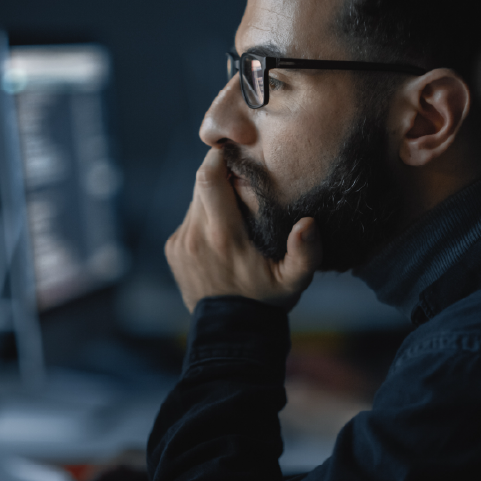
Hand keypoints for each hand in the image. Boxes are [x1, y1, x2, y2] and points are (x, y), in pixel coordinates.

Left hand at [165, 148, 321, 312]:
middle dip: (219, 176)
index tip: (235, 150)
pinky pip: (188, 220)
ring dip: (212, 199)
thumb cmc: (266, 301)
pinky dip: (203, 219)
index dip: (218, 157)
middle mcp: (195, 234)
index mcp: (223, 235)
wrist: (230, 330)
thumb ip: (305, 253)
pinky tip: (221, 236)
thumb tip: (308, 223)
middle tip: (242, 179)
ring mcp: (180, 242)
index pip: (208, 177)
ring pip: (194, 201)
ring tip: (235, 211)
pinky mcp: (172, 249)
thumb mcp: (294, 281)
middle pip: (201, 184)